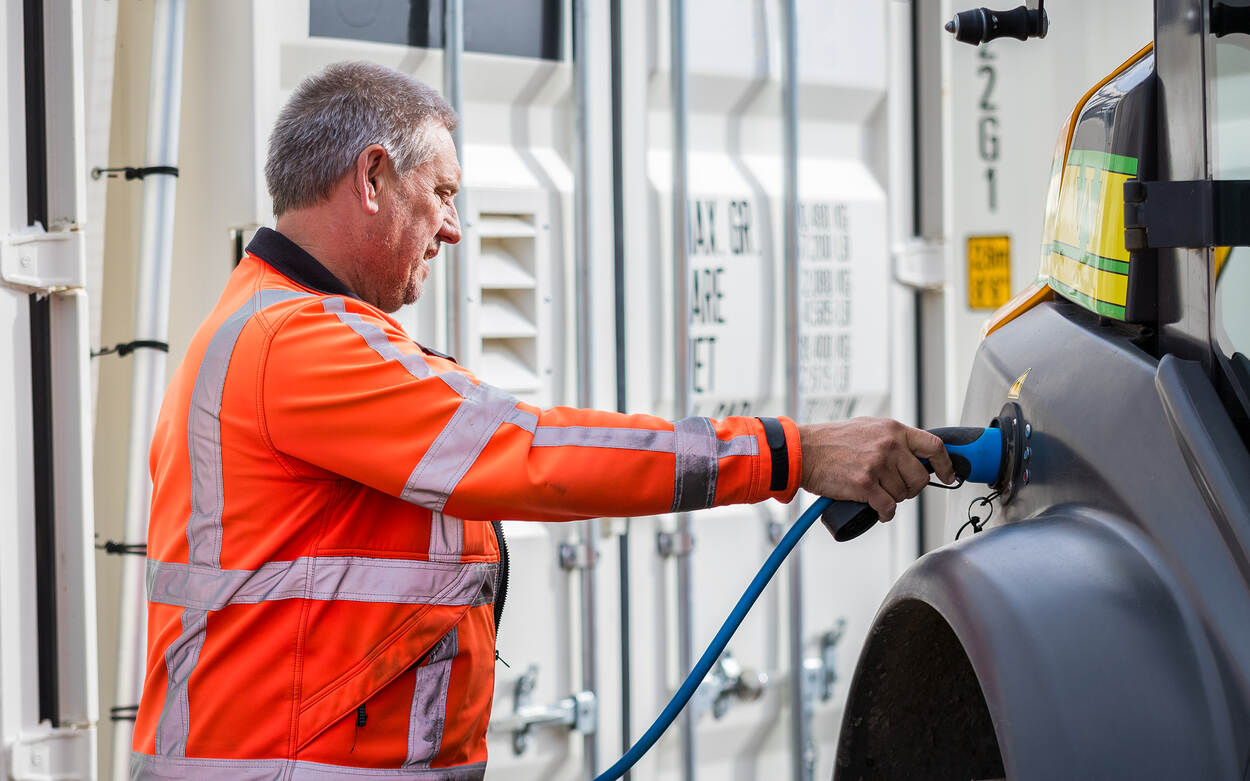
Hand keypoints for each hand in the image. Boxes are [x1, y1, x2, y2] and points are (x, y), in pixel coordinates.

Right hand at [797, 418, 955, 521]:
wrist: (804, 451)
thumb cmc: (831, 440)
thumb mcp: (867, 428)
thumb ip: (892, 439)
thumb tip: (914, 455)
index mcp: (893, 430)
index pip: (933, 446)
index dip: (946, 464)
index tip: (948, 475)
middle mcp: (889, 446)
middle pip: (920, 478)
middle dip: (911, 488)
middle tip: (896, 488)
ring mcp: (878, 465)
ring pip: (903, 494)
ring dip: (892, 499)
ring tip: (877, 493)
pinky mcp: (865, 484)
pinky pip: (888, 507)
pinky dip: (885, 513)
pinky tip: (877, 510)